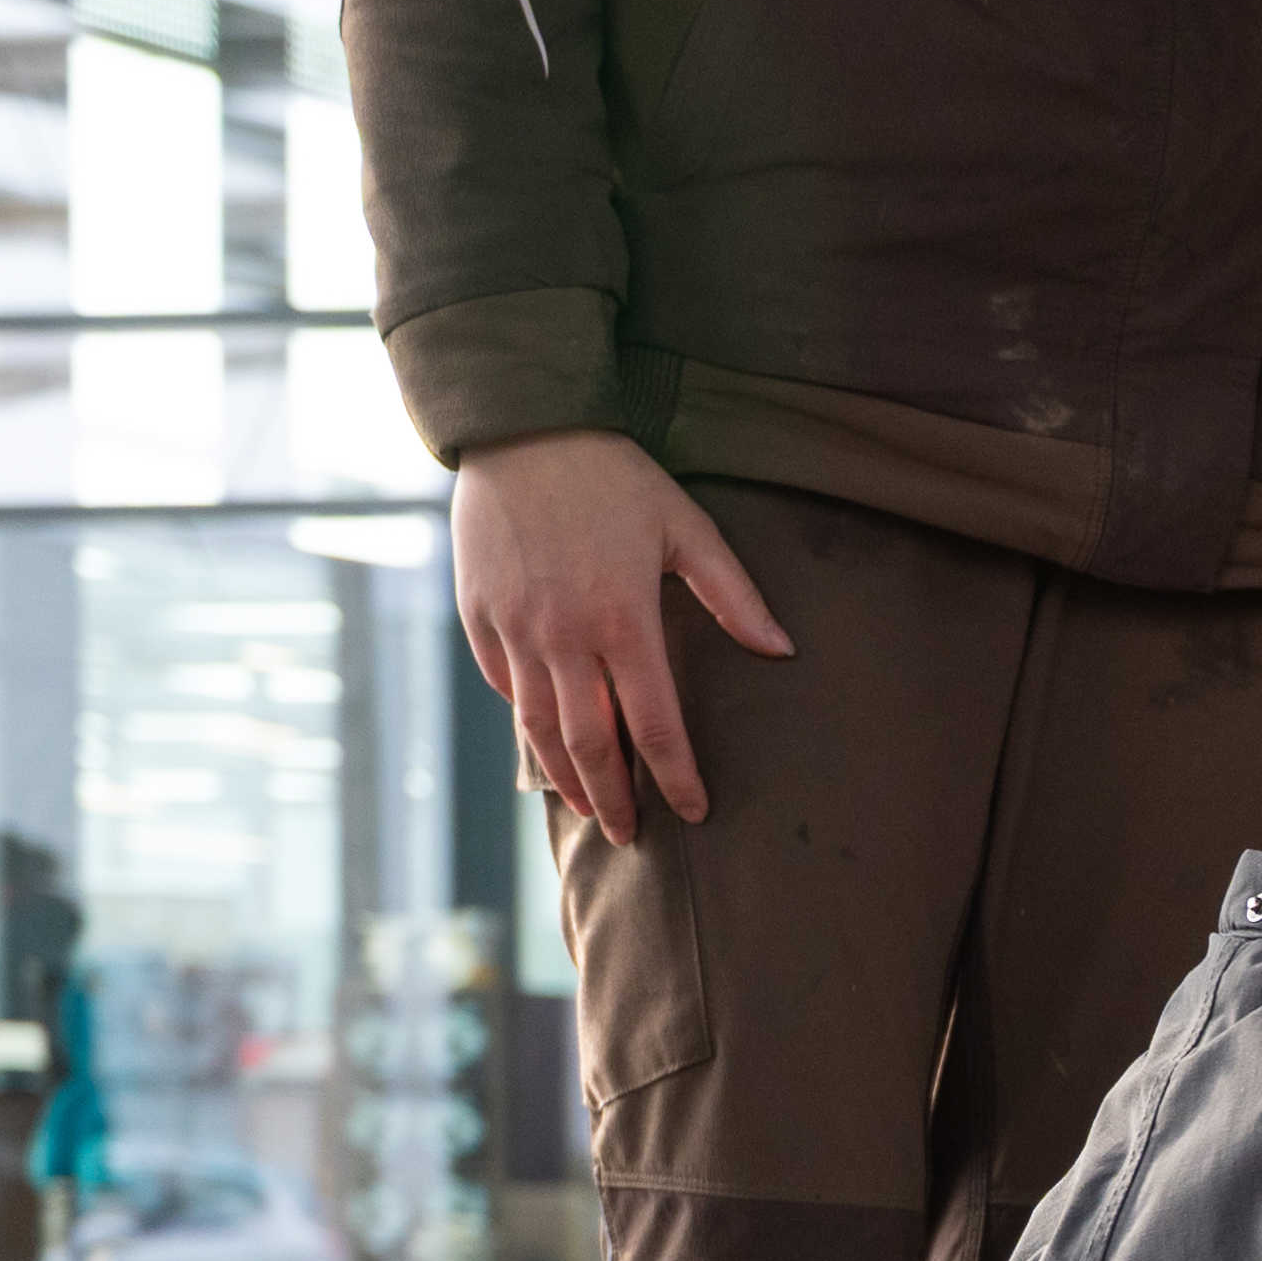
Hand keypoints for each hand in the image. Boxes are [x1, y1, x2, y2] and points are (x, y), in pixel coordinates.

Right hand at [453, 430, 794, 843]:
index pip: (655, 725)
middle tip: (631, 834)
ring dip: (565, 776)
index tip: (695, 811)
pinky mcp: (478, 614)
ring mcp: (514, 628)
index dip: (676, 777)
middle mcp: (563, 636)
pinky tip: (546, 743)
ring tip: (586, 807)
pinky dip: (526, 721)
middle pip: (591, 743)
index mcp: (623, 620)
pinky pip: (505, 685)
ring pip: (539, 727)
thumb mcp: (685, 527)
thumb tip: (783, 650)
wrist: (520, 427)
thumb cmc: (614, 476)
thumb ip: (733, 595)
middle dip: (613, 797)